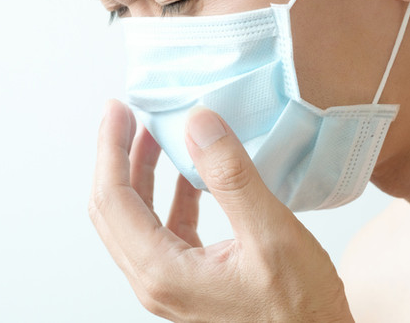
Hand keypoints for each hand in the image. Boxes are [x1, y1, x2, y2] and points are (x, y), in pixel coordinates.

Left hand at [89, 99, 353, 321]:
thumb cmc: (299, 310)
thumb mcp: (271, 234)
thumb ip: (231, 177)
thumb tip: (198, 122)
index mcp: (163, 271)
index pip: (113, 199)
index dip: (109, 148)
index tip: (117, 108)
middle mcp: (155, 279)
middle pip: (114, 207)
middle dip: (116, 155)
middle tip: (127, 113)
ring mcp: (169, 281)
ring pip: (135, 217)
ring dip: (140, 172)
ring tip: (153, 133)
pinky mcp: (188, 278)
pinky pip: (163, 228)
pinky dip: (168, 194)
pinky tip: (186, 170)